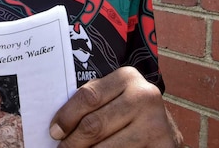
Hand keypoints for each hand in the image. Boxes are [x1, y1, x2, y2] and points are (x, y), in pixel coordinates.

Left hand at [49, 66, 180, 146]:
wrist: (164, 129)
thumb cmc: (127, 111)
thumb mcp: (112, 97)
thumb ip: (91, 102)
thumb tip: (57, 125)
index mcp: (127, 77)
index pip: (88, 97)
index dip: (66, 117)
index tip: (54, 132)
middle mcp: (144, 96)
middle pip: (93, 125)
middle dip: (72, 142)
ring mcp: (156, 123)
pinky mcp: (163, 145)